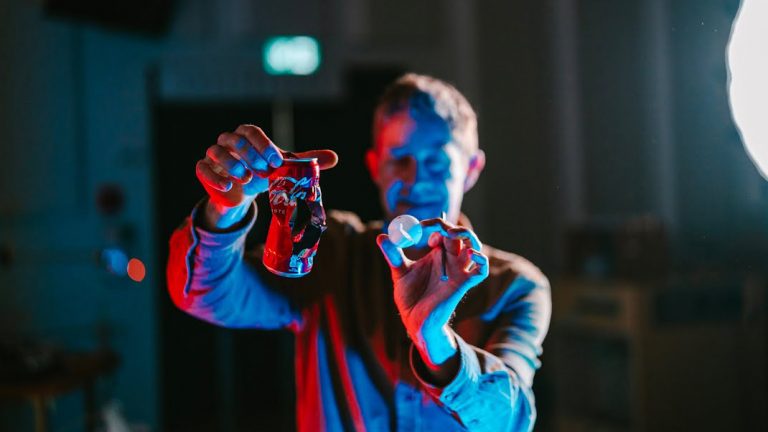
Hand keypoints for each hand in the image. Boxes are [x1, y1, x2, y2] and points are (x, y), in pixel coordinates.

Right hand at [195, 124, 337, 227]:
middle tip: (264, 172)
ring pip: (216, 151)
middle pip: (233, 139)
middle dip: (250, 155)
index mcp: (247, 136)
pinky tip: (228, 187)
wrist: (244, 191)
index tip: (276, 162)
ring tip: (247, 179)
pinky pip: (202, 168)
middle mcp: (228, 141)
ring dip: (232, 165)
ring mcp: (214, 155)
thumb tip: (335, 158)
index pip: (251, 131)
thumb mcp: (284, 168)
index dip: (263, 144)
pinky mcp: (204, 170)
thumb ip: (305, 161)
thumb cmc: (264, 173)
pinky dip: (214, 177)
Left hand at [376, 218, 488, 369]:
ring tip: (452, 233)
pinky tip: (470, 254)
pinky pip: (480, 271)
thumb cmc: (409, 297)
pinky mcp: (463, 284)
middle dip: (452, 226)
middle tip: (440, 227)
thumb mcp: (399, 272)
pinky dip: (481, 260)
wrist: (414, 320)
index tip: (419, 227)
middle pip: (460, 235)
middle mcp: (449, 259)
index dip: (433, 224)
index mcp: (436, 253)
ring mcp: (458, 271)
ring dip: (468, 236)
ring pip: (474, 247)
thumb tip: (382, 237)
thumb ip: (393, 254)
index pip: (441, 230)